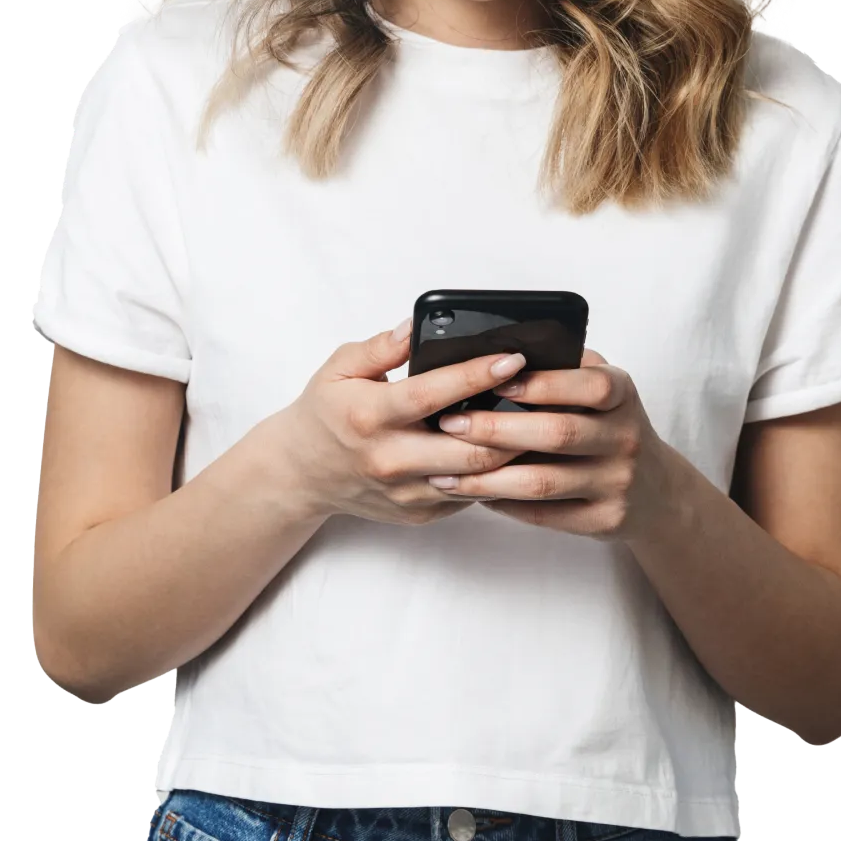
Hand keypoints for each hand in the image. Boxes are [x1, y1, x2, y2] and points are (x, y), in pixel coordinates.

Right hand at [271, 320, 529, 526]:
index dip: (477, 375)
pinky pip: (468, 494)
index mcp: (371, 417)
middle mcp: (391, 460)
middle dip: (512, 423)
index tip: (512, 357)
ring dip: (512, 451)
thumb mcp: (340, 368)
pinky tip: (510, 446)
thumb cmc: (325, 414)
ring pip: (477, 478)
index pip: (434, 395)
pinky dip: (492, 472)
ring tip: (537, 420)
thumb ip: (381, 347)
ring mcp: (407, 492)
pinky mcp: (419, 513)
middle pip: (470, 448)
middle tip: (539, 394)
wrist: (301, 473)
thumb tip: (417, 327)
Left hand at [425, 349, 676, 541]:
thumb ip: (566, 367)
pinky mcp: (604, 520)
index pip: (588, 384)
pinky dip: (505, 504)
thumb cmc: (610, 425)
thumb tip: (500, 350)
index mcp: (623, 395)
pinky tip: (475, 493)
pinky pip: (545, 515)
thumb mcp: (603, 389)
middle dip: (496, 428)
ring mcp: (617, 482)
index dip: (542, 383)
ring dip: (489, 477)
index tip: (493, 379)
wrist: (655, 491)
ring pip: (544, 482)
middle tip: (450, 423)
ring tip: (447, 470)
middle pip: (557, 433)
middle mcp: (625, 437)